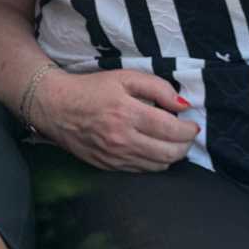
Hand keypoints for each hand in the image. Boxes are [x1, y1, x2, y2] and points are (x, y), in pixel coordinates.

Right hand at [35, 68, 199, 172]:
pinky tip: (153, 149)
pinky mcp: (109, 166)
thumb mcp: (124, 77)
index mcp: (127, 113)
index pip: (171, 130)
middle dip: (185, 145)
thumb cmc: (91, 89)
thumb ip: (157, 87)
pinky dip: (155, 162)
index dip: (189, 129)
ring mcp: (115, 156)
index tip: (192, 124)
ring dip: (172, 156)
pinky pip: (142, 171)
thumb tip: (183, 104)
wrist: (56, 107)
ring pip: (158, 166)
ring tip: (173, 142)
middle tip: (186, 135)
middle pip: (169, 153)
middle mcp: (122, 139)